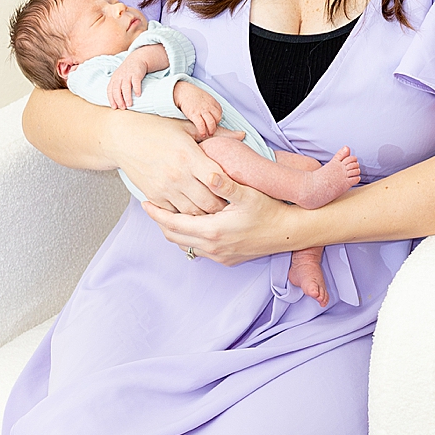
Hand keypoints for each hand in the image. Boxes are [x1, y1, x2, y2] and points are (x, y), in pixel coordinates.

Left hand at [108, 46, 157, 108]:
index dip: (111, 99)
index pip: (110, 90)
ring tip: (129, 104)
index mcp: (114, 79)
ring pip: (125, 87)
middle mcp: (119, 77)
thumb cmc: (127, 72)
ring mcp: (127, 75)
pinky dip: (136, 88)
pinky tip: (138, 95)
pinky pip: (135, 82)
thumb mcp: (119, 78)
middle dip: (119, 99)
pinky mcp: (136, 73)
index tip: (114, 107)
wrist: (136, 59)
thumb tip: (117, 103)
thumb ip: (117, 88)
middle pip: (116, 89)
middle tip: (122, 108)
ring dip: (127, 96)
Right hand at [108, 112, 235, 213]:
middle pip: (209, 204)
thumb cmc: (155, 128)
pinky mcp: (154, 196)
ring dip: (205, 215)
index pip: (219, 181)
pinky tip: (193, 212)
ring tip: (214, 213)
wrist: (122, 137)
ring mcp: (165, 188)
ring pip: (193, 214)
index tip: (237, 190)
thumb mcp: (186, 127)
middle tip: (230, 207)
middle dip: (222, 208)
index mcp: (190, 157)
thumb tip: (241, 135)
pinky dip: (186, 216)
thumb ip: (215, 134)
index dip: (231, 189)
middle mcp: (178, 176)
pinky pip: (175, 215)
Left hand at [144, 182, 296, 265]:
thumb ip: (225, 184)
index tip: (145, 203)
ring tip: (171, 214)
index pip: (173, 224)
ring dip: (175, 231)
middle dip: (161, 222)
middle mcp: (212, 247)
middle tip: (154, 207)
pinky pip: (199, 251)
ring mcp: (219, 256)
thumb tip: (208, 174)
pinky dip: (190, 239)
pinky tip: (193, 225)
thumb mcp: (248, 194)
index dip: (156, 213)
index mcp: (212, 230)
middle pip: (174, 237)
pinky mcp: (226, 260)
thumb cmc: (269, 210)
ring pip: (185, 246)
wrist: (289, 232)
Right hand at [172, 79, 222, 138]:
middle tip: (212, 130)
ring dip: (211, 130)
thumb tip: (213, 113)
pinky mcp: (194, 114)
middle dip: (215, 125)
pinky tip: (202, 133)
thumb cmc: (193, 95)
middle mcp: (208, 106)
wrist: (183, 91)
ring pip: (211, 122)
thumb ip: (211, 104)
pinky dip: (202, 131)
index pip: (219, 113)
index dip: (217, 119)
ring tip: (208, 134)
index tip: (213, 123)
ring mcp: (201, 110)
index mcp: (212, 102)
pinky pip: (201, 125)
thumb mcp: (206, 97)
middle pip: (217, 118)